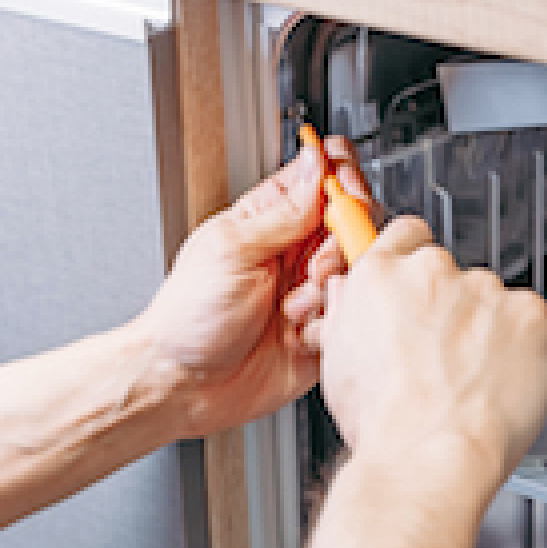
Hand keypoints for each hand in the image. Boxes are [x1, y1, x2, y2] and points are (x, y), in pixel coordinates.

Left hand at [132, 134, 373, 437]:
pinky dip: (330, 325)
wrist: (187, 385)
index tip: (344, 193)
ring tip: (294, 308)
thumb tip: (317, 163)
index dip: (343, 176)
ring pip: (358, 270)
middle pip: (354, 222)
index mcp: (271, 218)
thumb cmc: (191, 316)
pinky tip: (298, 335)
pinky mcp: (324, 329)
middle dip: (343, 242)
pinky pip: (353, 316)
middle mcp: (297, 251)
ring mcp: (313, 290)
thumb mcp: (233, 249)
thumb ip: (284, 210)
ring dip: (330, 289)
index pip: (323, 175)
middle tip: (314, 266)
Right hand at [315, 216, 546, 498]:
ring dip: (487, 330)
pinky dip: (522, 346)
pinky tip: (500, 381)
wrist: (430, 457)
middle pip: (451, 274)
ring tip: (471, 381)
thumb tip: (353, 298)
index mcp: (380, 276)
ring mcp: (484, 290)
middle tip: (443, 357)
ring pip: (491, 301)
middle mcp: (432, 272)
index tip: (420, 286)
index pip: (406, 236)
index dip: (414, 263)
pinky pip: (529, 321)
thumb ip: (351, 314)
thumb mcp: (337, 363)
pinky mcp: (528, 313)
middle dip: (451, 309)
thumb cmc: (385, 424)